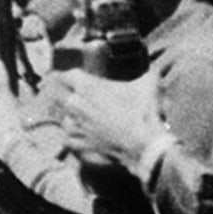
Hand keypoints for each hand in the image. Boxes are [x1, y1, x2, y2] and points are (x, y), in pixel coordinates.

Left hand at [47, 68, 161, 169]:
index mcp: (88, 87)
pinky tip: (76, 134)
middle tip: (60, 91)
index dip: (65, 73)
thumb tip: (154, 68)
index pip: (66, 75)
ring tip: (73, 113)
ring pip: (62, 118)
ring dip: (66, 114)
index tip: (65, 74)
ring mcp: (78, 127)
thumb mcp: (149, 82)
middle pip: (58, 95)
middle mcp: (77, 105)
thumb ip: (147, 72)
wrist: (145, 145)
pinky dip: (71, 136)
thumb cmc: (145, 111)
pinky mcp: (83, 144)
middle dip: (59, 91)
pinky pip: (68, 139)